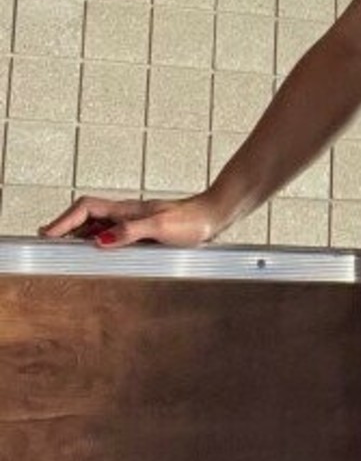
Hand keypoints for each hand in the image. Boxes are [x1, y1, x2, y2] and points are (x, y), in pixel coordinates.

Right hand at [38, 192, 226, 248]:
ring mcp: (134, 220)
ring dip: (79, 233)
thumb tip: (100, 240)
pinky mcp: (144, 229)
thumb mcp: (160, 226)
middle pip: (85, 215)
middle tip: (47, 242)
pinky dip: (98, 240)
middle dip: (64, 226)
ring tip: (64, 249)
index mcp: (126, 209)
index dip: (63, 221)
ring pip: (97, 224)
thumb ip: (130, 232)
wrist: (214, 215)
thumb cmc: (192, 220)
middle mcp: (126, 213)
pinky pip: (112, 233)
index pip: (85, 208)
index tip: (46, 235)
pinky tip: (98, 251)